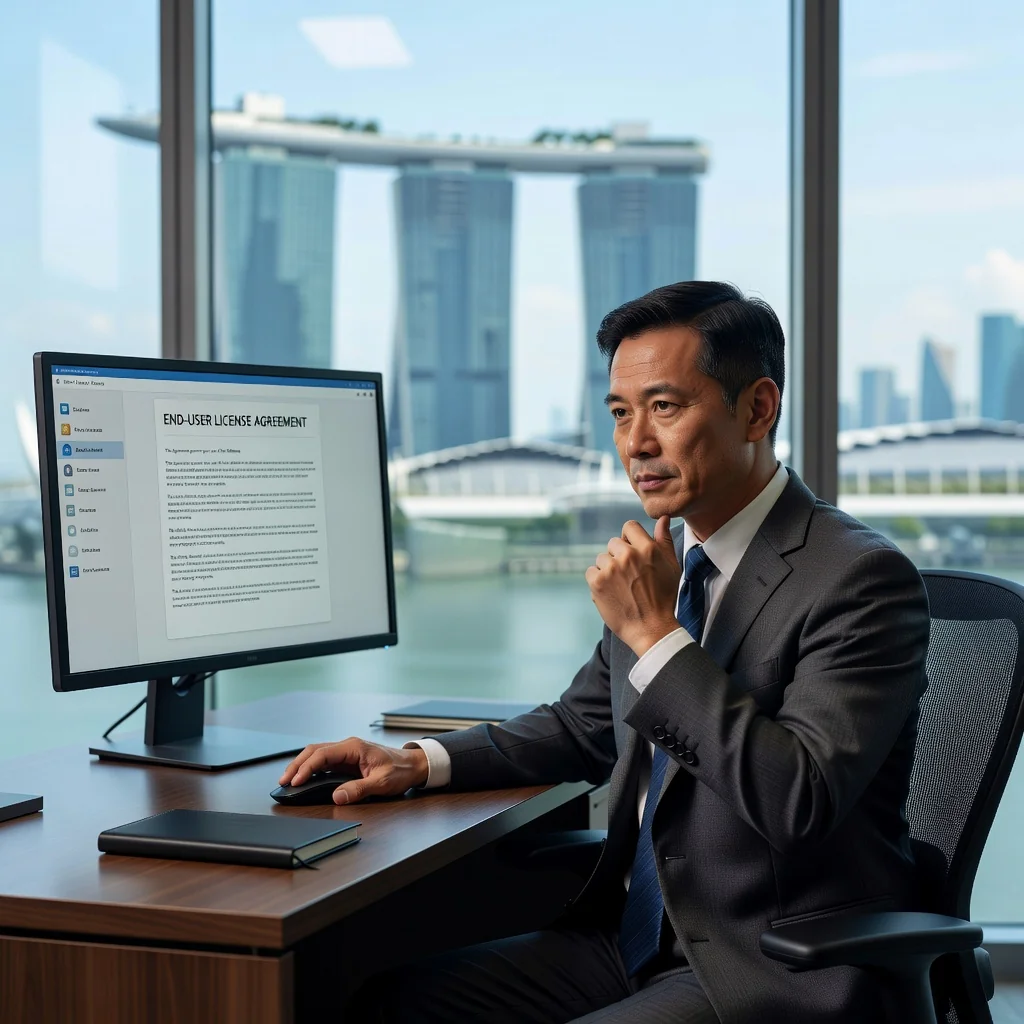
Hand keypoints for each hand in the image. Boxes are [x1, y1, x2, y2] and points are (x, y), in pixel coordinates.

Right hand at [278, 738, 429, 804]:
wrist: (414, 765)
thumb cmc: (401, 770)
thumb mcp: (382, 783)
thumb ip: (359, 790)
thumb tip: (337, 797)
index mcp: (355, 748)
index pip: (323, 754)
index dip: (306, 768)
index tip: (295, 781)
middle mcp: (348, 747)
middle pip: (315, 751)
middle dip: (297, 765)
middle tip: (283, 781)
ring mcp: (347, 752)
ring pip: (317, 754)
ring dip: (302, 765)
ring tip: (288, 780)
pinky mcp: (347, 760)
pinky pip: (324, 761)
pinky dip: (311, 768)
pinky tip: (303, 778)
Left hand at [585, 516, 680, 656]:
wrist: (651, 629)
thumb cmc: (664, 598)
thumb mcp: (671, 566)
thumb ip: (664, 540)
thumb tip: (663, 518)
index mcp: (647, 548)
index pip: (629, 527)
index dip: (630, 538)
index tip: (633, 553)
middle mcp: (628, 556)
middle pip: (614, 543)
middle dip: (619, 556)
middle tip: (629, 576)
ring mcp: (611, 569)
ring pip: (602, 558)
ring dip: (608, 569)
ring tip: (621, 587)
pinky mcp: (597, 583)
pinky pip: (591, 572)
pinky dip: (597, 581)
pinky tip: (611, 592)